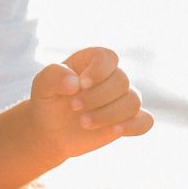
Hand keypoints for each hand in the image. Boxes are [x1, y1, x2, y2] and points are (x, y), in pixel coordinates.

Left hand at [25, 47, 153, 161]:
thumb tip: (75, 83)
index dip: (99, 70)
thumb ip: (54, 76)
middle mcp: (113, 77)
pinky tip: (114, 131)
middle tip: (73, 107)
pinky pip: (145, 121)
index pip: (108, 57)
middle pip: (122, 81)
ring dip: (108, 114)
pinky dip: (134, 126)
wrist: (51, 129)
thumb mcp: (42, 84)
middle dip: (97, 97)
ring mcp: (123, 98)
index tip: (81, 84)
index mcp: (93, 61)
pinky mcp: (129, 120)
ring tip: (83, 122)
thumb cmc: (48, 100)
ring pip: (133, 102)